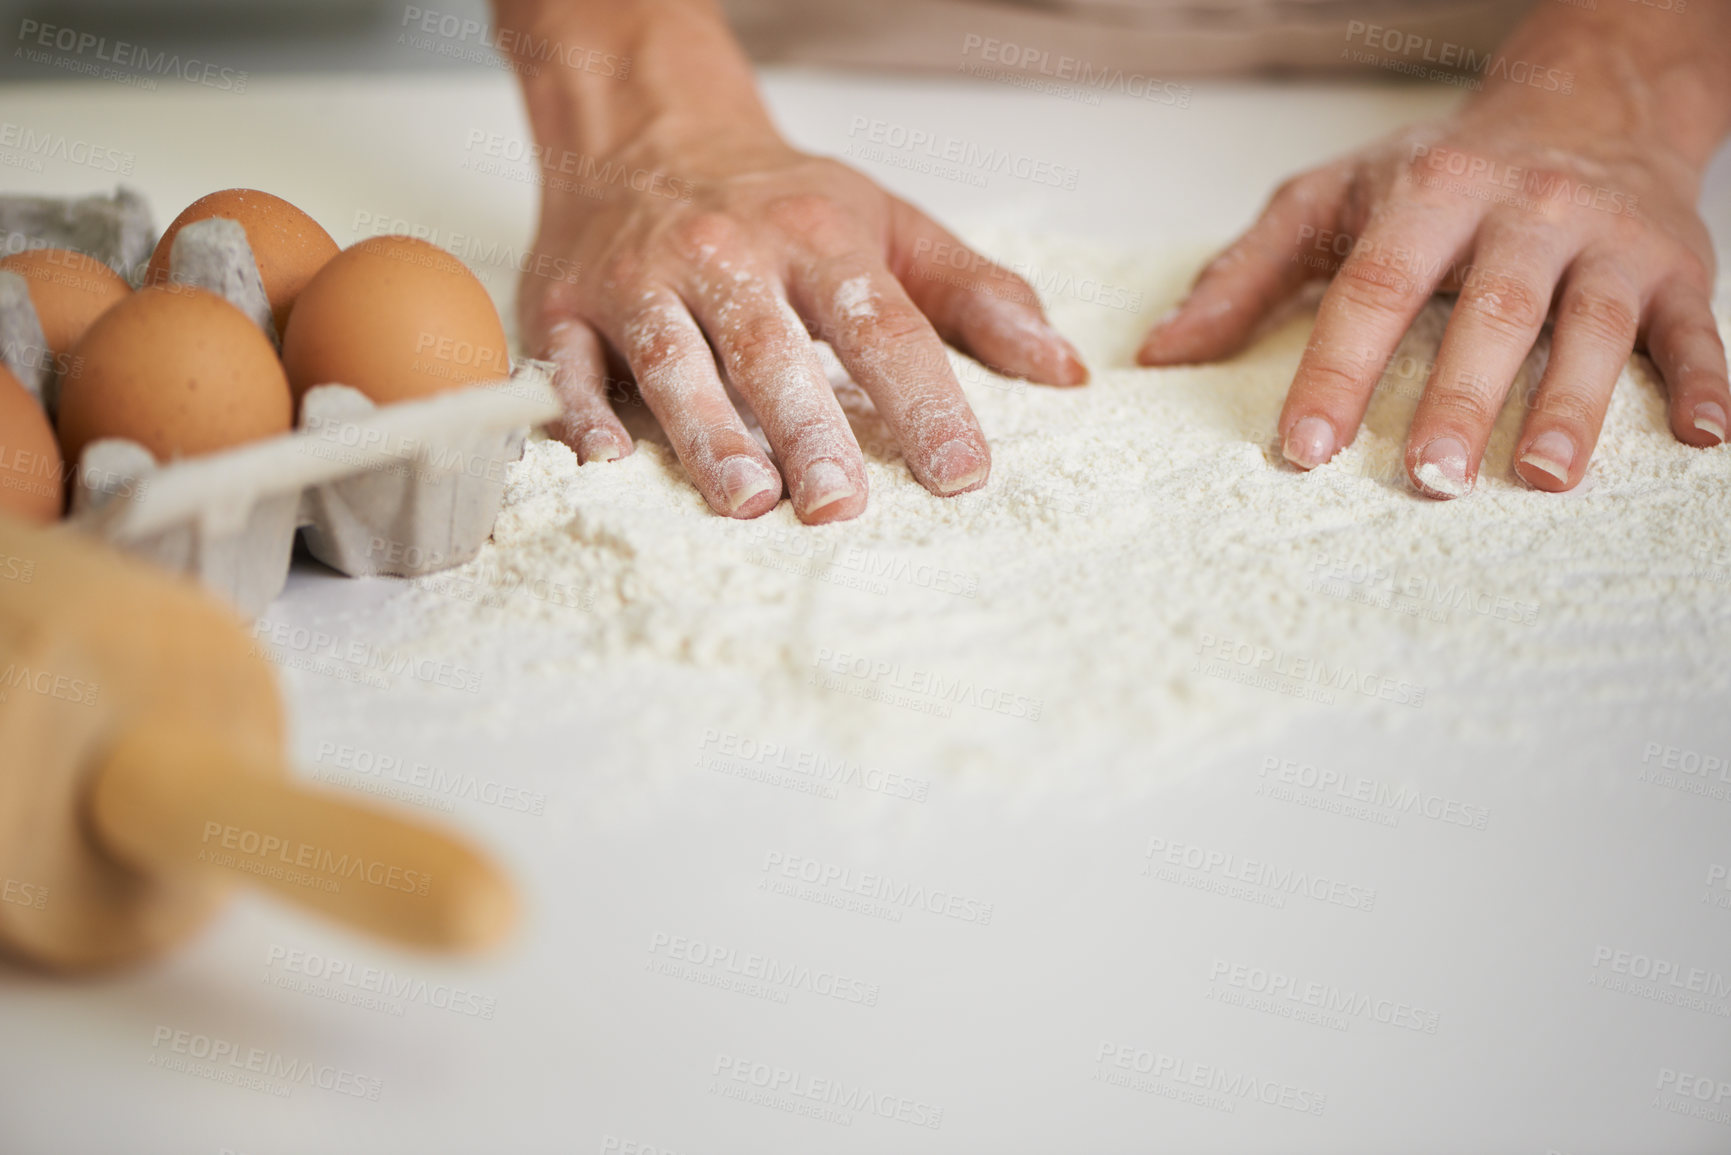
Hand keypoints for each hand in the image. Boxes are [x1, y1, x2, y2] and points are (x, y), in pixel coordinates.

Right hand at [520, 127, 1085, 522]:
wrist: (647, 127)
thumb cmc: (777, 199)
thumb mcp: (887, 223)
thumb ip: (975, 295)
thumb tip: (1061, 369)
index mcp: (815, 238)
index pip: (881, 326)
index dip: (925, 400)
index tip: (962, 472)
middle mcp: (727, 257)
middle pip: (774, 352)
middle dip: (809, 430)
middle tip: (840, 505)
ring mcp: (641, 280)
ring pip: (676, 361)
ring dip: (708, 434)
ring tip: (747, 501)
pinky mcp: (567, 305)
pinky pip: (570, 362)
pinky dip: (582, 413)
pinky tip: (608, 462)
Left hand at [1137, 102, 1728, 497]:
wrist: (1588, 101)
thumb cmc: (1443, 172)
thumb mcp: (1331, 200)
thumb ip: (1246, 275)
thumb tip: (1160, 352)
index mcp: (1430, 195)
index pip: (1375, 289)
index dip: (1338, 369)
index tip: (1304, 447)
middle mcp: (1524, 211)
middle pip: (1490, 311)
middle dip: (1460, 396)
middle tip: (1430, 478)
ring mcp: (1606, 242)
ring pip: (1594, 325)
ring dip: (1574, 404)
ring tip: (1543, 478)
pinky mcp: (1679, 267)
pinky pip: (1696, 331)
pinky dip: (1706, 385)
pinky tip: (1704, 441)